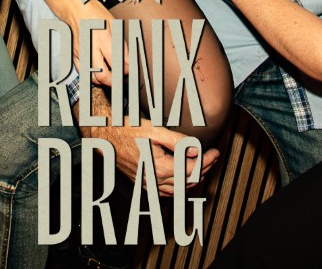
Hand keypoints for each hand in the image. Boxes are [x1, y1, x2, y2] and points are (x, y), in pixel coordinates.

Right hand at [69, 0, 122, 86]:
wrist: (75, 10)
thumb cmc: (95, 14)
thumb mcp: (114, 24)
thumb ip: (122, 44)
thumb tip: (128, 61)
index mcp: (103, 39)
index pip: (116, 63)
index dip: (125, 70)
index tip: (128, 69)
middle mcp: (90, 48)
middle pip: (103, 76)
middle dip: (114, 81)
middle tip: (120, 77)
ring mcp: (81, 54)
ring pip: (92, 78)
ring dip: (103, 81)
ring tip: (111, 76)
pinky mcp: (74, 56)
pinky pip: (83, 73)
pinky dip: (92, 77)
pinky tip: (99, 72)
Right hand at [84, 121, 219, 195]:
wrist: (106, 137)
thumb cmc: (128, 131)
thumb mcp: (155, 130)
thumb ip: (178, 141)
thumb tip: (196, 151)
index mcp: (160, 167)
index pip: (192, 169)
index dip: (207, 161)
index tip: (215, 151)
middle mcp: (155, 181)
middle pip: (189, 180)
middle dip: (204, 169)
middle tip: (213, 156)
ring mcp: (149, 185)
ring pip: (179, 189)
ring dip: (194, 179)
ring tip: (204, 165)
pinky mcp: (144, 185)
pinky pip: (167, 192)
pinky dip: (180, 186)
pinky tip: (185, 178)